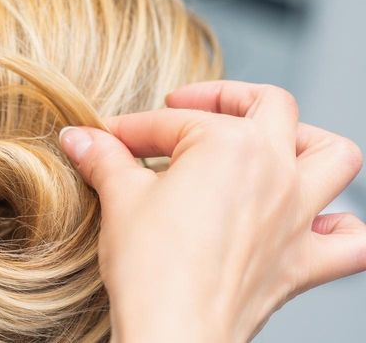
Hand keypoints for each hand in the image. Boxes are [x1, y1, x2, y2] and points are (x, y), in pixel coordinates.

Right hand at [59, 81, 364, 341]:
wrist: (173, 332)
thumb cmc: (150, 268)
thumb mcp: (119, 199)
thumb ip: (104, 158)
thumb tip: (78, 137)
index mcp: (229, 145)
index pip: (172, 123)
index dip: (132, 129)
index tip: (108, 140)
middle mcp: (276, 171)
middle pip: (270, 106)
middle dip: (226, 98)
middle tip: (187, 111)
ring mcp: (297, 216)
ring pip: (334, 156)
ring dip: (308, 142)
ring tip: (272, 144)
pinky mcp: (303, 262)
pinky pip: (351, 241)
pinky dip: (340, 226)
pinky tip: (313, 222)